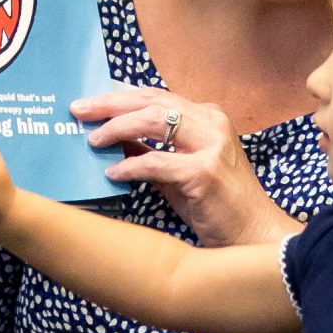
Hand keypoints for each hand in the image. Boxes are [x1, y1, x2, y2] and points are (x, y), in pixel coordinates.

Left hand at [72, 87, 292, 246]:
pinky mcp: (206, 172)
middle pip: (152, 101)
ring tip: (93, 139)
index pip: (156, 96)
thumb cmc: (215, 205)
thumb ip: (150, 150)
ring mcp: (212, 146)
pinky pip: (157, 162)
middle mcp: (213, 123)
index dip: (120, 97)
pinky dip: (131, 166)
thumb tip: (111, 140)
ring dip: (117, 127)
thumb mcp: (179, 170)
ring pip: (154, 120)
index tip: (90, 104)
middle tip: (79, 111)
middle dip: (111, 104)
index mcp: (208, 117)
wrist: (253, 235)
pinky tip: (113, 173)